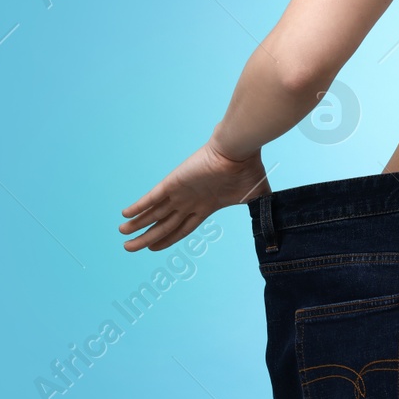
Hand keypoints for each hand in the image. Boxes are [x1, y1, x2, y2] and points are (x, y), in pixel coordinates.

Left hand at [120, 138, 272, 252]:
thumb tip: (276, 229)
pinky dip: (138, 207)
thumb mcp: (255, 197)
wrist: (240, 150)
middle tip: (128, 248)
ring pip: (153, 214)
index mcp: (205, 206)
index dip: (166, 239)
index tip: (152, 248)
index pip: (181, 228)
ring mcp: (180, 193)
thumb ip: (259, 212)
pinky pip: (151, 197)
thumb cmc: (248, 170)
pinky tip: (124, 215)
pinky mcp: (173, 183)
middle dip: (146, 238)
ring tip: (122, 236)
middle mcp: (189, 201)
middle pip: (163, 225)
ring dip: (137, 225)